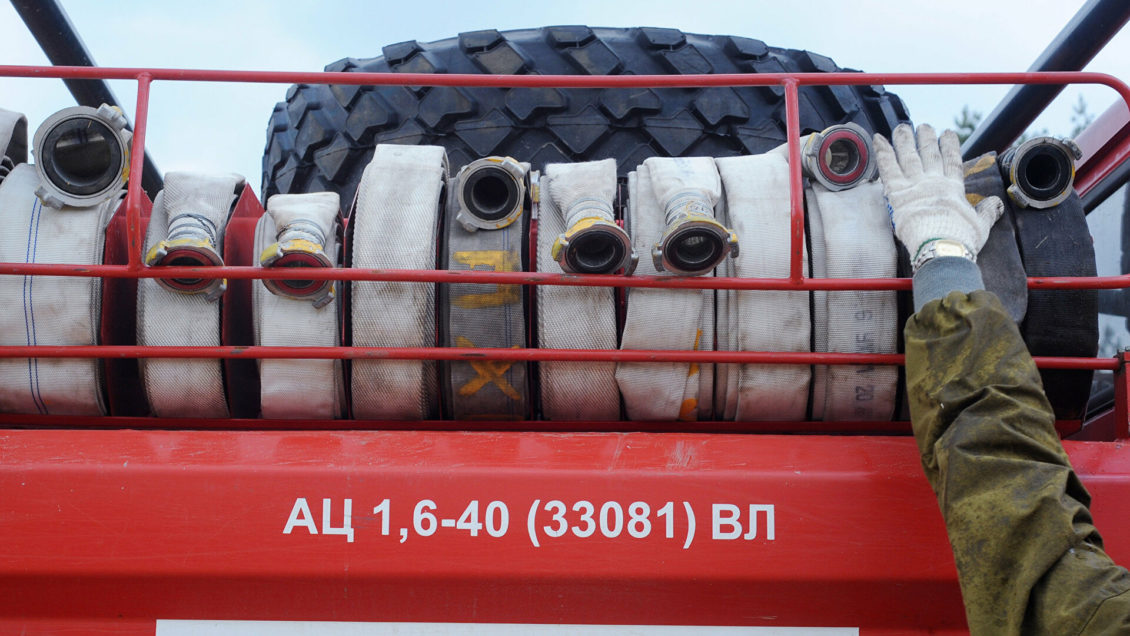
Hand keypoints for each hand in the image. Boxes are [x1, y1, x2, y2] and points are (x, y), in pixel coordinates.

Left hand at [873, 123, 1002, 263]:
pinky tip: (878, 139)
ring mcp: (914, 185)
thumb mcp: (981, 225)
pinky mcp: (897, 193)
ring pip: (908, 156)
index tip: (948, 133)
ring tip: (902, 127)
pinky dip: (882, 152)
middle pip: (929, 154)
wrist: (941, 248)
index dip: (950, 146)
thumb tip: (997, 204)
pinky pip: (887, 168)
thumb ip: (988, 211)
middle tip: (923, 126)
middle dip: (926, 138)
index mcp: (953, 188)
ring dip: (904, 140)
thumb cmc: (961, 240)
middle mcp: (933, 182)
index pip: (952, 160)